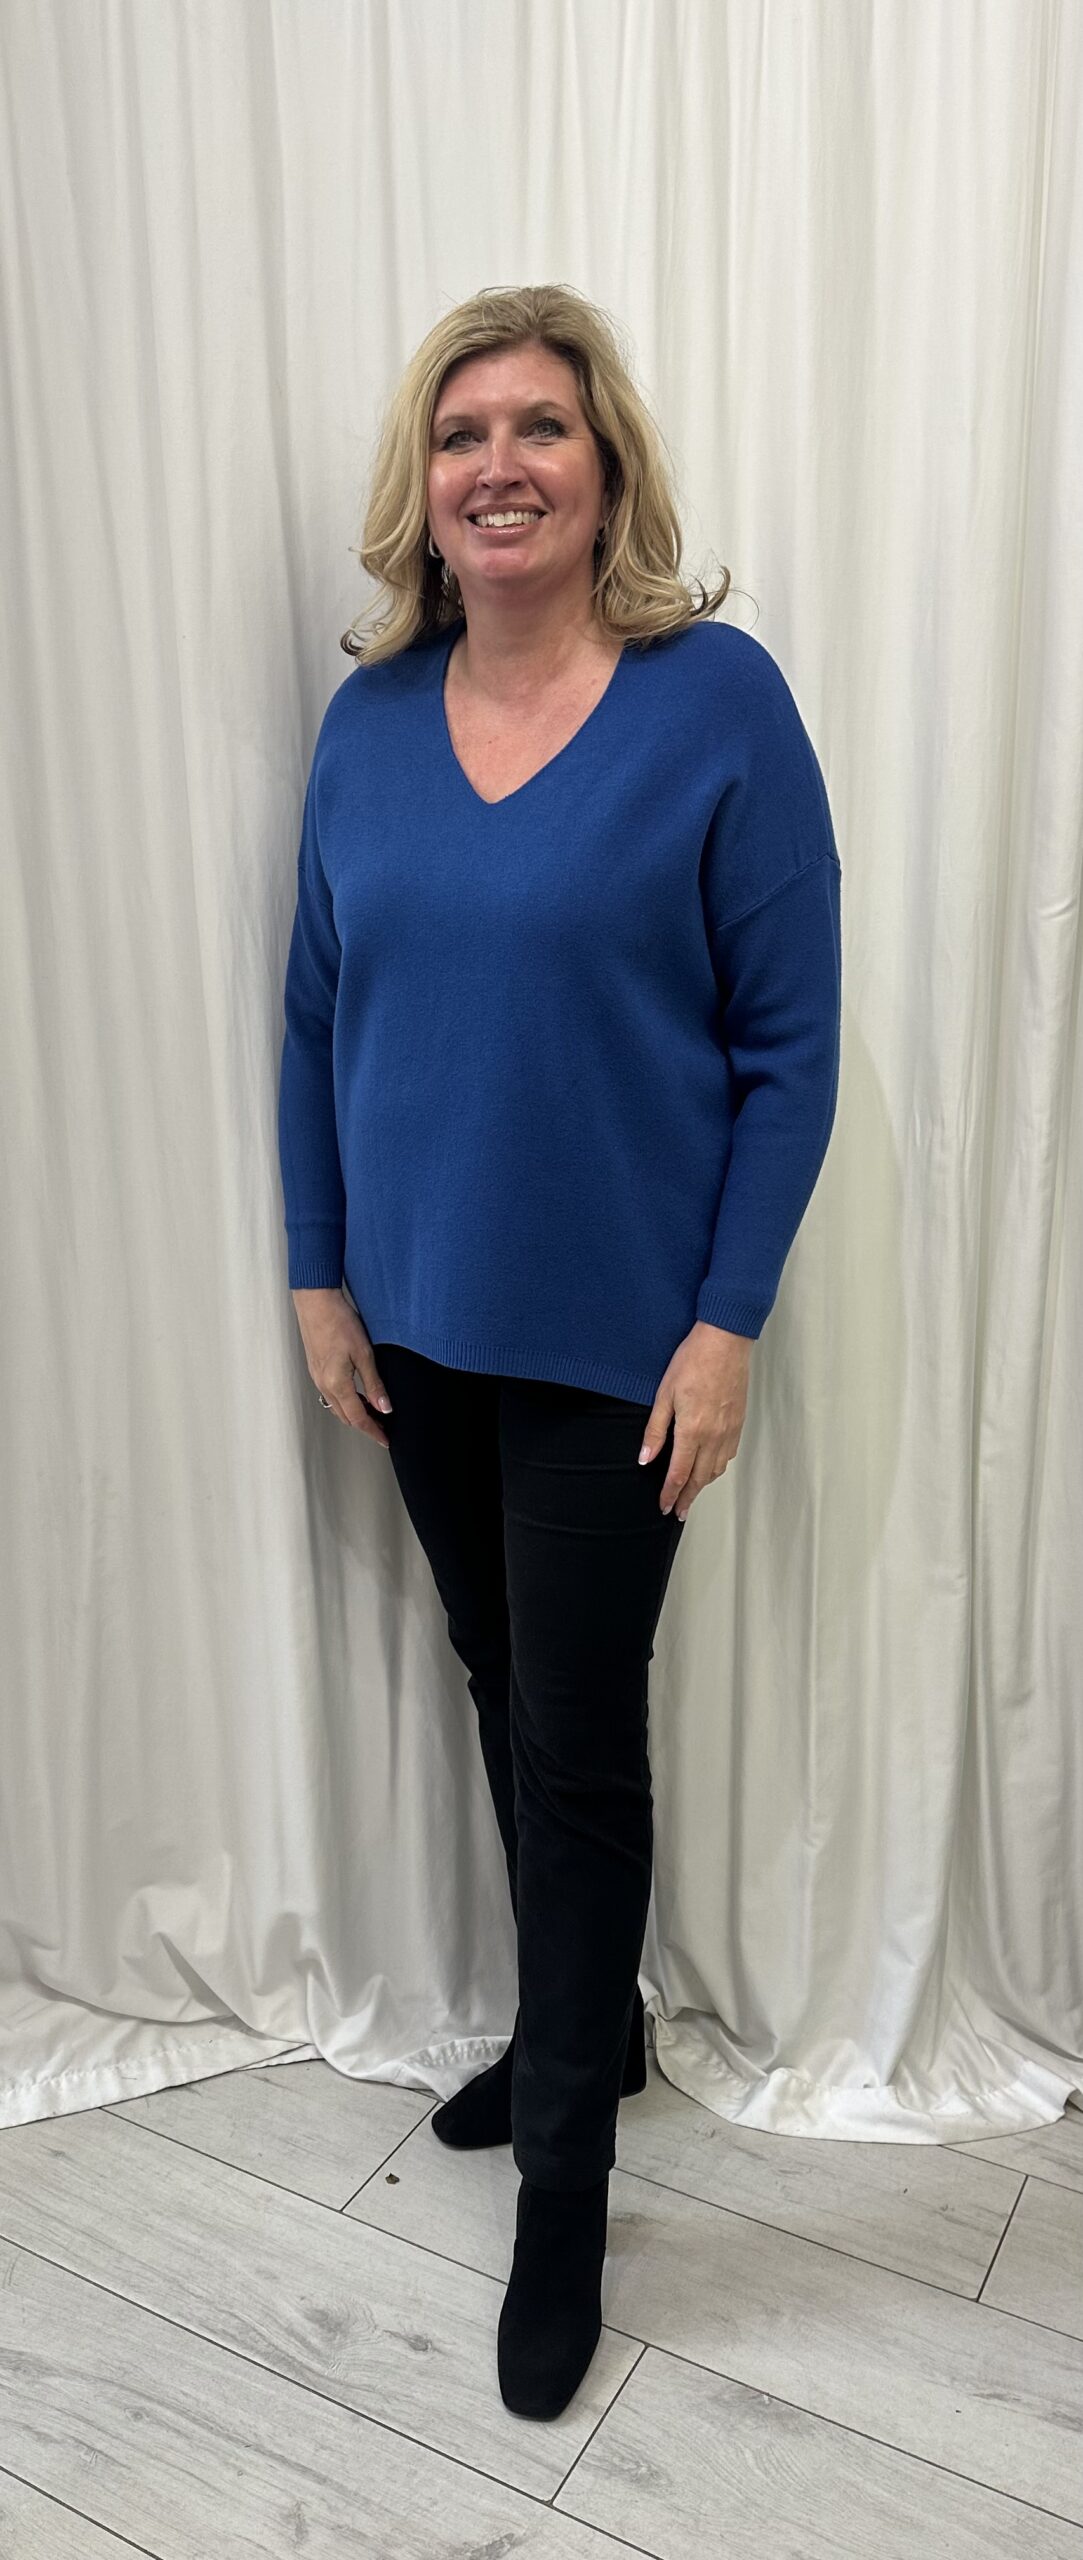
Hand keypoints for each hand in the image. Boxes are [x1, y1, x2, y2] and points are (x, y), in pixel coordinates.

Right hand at [290, 1288, 393, 1446]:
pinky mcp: (316, 1369)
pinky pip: (331, 1395)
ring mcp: (317, 1377)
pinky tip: (357, 1394)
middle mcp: (324, 1385)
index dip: (374, 1431)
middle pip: (346, 1416)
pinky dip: (346, 1401)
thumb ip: (374, 1383)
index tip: (386, 1440)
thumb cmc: (339, 1322)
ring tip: (374, 1412)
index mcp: (336, 1384)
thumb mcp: (364, 1353)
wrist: (316, 1302)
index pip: (358, 1418)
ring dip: (354, 1413)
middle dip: (365, 1425)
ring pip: (337, 1407)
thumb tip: (385, 1408)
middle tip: (384, 1428)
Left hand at [639, 1321, 752, 1520]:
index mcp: (692, 1431)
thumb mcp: (664, 1394)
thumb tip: (645, 1459)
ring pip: (716, 1469)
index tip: (663, 1506)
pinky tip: (711, 1467)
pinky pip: (729, 1455)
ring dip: (703, 1485)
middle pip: (700, 1478)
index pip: (679, 1474)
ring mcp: (729, 1430)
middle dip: (687, 1498)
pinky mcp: (738, 1422)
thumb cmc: (693, 1361)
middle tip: (678, 1511)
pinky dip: (718, 1468)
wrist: (725, 1341)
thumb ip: (655, 1431)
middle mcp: (714, 1436)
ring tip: (692, 1494)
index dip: (669, 1494)